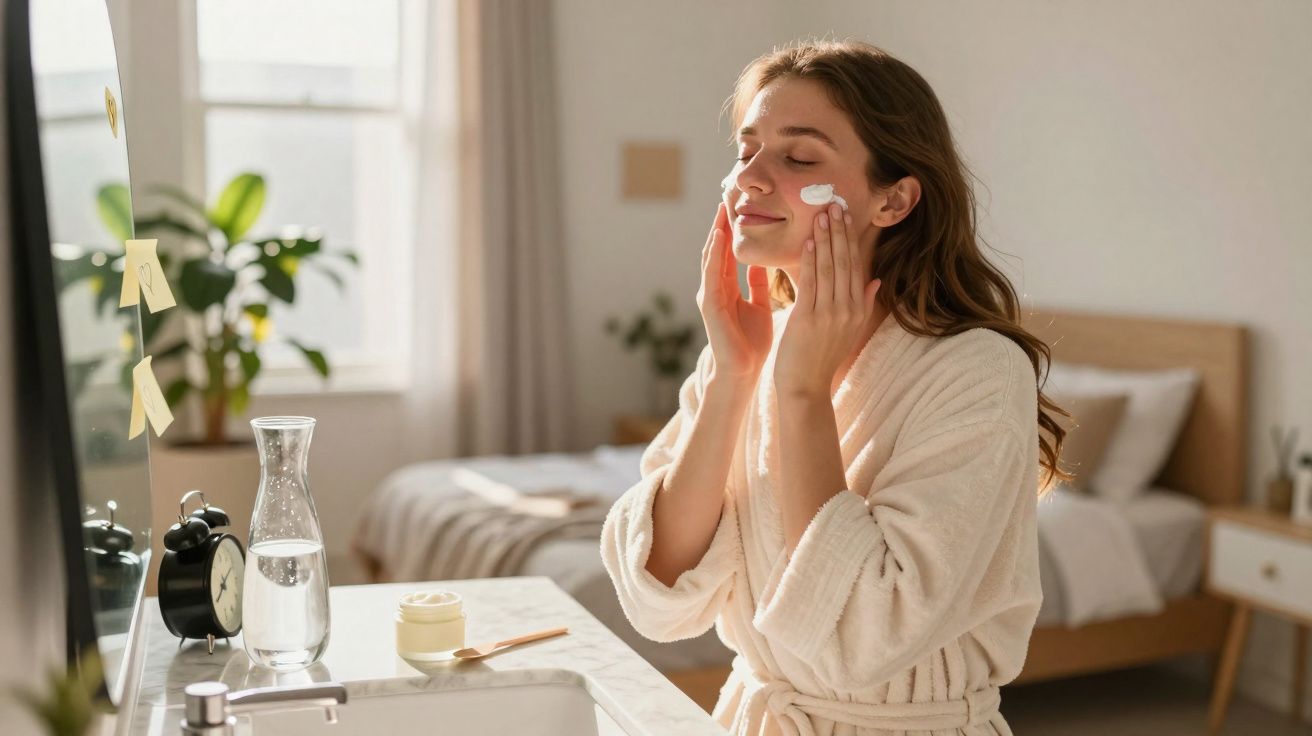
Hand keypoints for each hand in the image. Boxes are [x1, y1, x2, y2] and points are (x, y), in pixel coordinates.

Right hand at [696, 203, 772, 383]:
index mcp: (727, 289)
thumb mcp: (759, 306)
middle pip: (717, 250)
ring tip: (721, 211)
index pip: (729, 253)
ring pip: (711, 258)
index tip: (740, 207)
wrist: (744, 372)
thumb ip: (759, 284)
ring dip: (716, 234)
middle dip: (722, 226)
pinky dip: (715, 256)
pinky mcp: (709, 306)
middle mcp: (714, 289)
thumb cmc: (752, 344)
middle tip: (727, 197)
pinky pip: (711, 275)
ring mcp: (709, 297)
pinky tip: (719, 239)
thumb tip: (764, 262)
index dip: (734, 231)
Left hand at [774, 203, 881, 397]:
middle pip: (846, 262)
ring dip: (826, 239)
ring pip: (830, 268)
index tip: (846, 216)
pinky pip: (812, 284)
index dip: (851, 239)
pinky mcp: (809, 319)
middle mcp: (848, 309)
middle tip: (835, 204)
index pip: (856, 266)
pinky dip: (812, 261)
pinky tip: (810, 242)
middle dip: (840, 231)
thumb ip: (863, 303)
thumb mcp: (849, 330)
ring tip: (822, 214)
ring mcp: (830, 314)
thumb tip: (876, 280)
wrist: (806, 387)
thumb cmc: (821, 359)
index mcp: (858, 310)